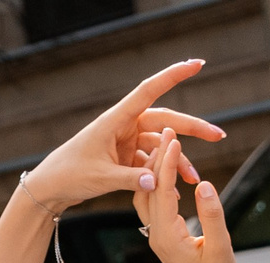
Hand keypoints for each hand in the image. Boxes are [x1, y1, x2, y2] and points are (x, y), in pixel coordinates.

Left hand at [19, 61, 223, 210]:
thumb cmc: (69, 175)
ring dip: (177, 162)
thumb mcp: (100, 178)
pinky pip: (151, 164)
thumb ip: (130, 180)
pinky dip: (162, 176)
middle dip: (192, 129)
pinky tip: (175, 191)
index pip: (149, 91)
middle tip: (218, 135)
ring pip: (161, 146)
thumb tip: (157, 183)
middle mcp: (124, 126)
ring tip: (194, 179)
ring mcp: (126, 142)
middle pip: (165, 122)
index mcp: (116, 120)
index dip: (173, 76)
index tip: (196, 64)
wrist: (51, 188)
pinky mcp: (126, 158)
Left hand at [138, 132, 237, 262]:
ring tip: (168, 145)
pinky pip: (157, 207)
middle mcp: (156, 235)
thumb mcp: (221, 247)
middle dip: (159, 158)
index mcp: (166, 236)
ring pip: (150, 197)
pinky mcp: (165, 239)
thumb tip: (204, 184)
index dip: (168, 162)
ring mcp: (158, 237)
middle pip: (151, 189)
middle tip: (168, 130)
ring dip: (158, 171)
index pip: (163, 190)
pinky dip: (162, 186)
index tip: (174, 136)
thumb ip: (212, 215)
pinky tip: (171, 173)